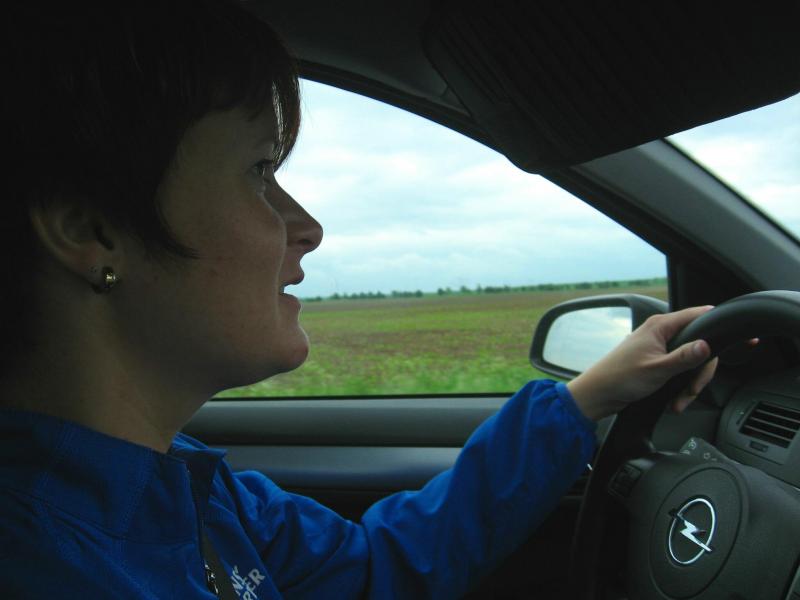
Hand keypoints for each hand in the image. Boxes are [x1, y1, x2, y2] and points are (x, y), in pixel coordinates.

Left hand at [566, 306, 718, 420]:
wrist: (598, 395)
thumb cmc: (620, 378)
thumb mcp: (657, 369)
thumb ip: (684, 357)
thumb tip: (707, 345)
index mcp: (660, 326)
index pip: (700, 316)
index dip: (721, 326)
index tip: (744, 338)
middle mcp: (662, 333)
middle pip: (701, 347)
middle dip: (699, 373)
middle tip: (692, 390)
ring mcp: (661, 348)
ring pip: (692, 364)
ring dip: (689, 386)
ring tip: (678, 401)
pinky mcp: (659, 362)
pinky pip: (681, 373)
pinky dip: (681, 388)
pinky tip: (673, 401)